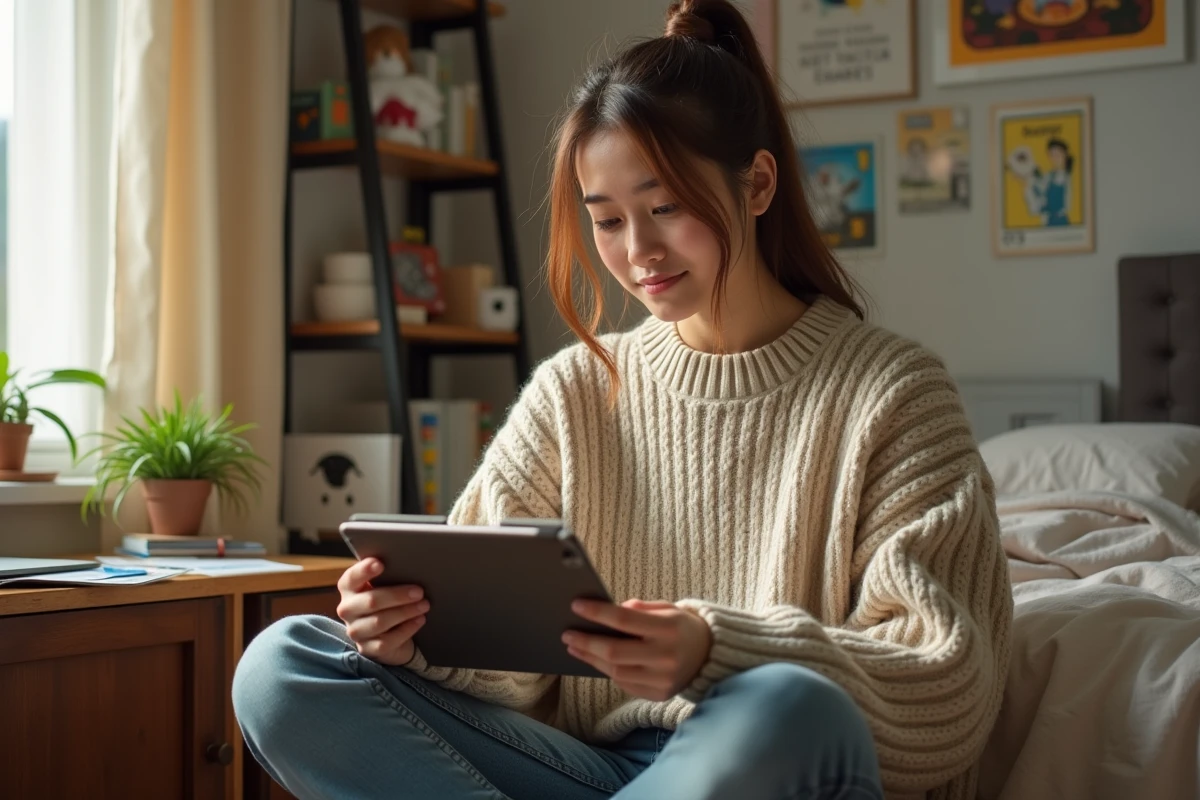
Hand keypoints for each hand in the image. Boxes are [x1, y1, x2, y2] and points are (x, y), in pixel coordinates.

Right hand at [336, 558, 428, 665]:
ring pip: (380, 622)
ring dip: (405, 612)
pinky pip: (387, 641)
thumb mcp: (386, 586)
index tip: (381, 564)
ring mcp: (356, 631)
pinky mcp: (367, 649)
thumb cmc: (388, 601)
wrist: (391, 633)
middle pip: (371, 601)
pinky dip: (406, 629)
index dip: (364, 570)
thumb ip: (389, 576)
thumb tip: (409, 564)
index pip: (351, 577)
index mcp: (349, 588)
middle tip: (419, 591)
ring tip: (424, 605)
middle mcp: (347, 609)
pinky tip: (419, 620)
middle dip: (397, 595)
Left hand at [563, 599, 711, 701]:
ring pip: (616, 671)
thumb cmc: (683, 627)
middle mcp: (665, 656)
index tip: (576, 605)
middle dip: (586, 642)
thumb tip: (608, 610)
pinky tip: (596, 660)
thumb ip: (639, 608)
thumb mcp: (667, 608)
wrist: (711, 656)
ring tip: (575, 647)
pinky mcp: (659, 695)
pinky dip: (608, 671)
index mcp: (668, 628)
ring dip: (592, 659)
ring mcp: (662, 679)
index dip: (597, 613)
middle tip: (567, 634)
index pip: (624, 619)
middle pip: (614, 652)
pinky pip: (625, 684)